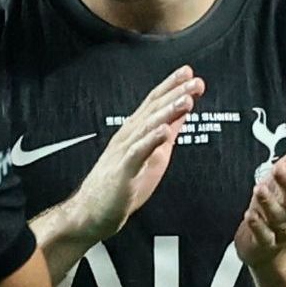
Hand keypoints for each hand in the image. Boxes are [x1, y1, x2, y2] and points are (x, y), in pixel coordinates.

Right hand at [42, 67, 199, 255]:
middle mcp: (128, 138)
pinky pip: (137, 154)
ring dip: (167, 112)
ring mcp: (123, 154)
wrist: (91, 213)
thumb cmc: (121, 185)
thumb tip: (183, 111)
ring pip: (147, 128)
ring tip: (186, 100)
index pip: (154, 104)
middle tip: (194, 81)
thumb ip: (167, 132)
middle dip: (174, 94)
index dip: (171, 87)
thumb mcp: (153, 154)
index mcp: (135, 133)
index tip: (189, 73)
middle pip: (153, 111)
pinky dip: (150, 141)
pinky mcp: (122, 173)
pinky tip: (163, 131)